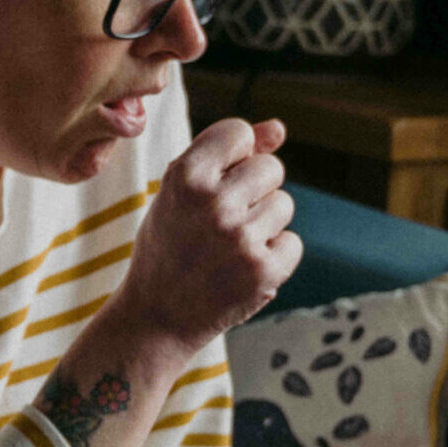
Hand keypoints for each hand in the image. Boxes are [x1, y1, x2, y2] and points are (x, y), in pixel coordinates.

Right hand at [112, 117, 302, 360]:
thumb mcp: (180, 193)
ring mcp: (239, 239)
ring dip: (264, 225)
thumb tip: (280, 129)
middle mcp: (212, 203)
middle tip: (220, 223)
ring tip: (228, 248)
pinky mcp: (262, 272)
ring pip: (283, 205)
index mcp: (185, 177)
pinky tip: (241, 270)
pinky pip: (292, 243)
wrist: (155, 317)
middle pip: (271, 167)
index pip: (239, 132)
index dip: (234, 156)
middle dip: (254, 191)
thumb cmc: (170, 246)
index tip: (215, 182)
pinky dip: (273, 258)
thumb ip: (226, 154)